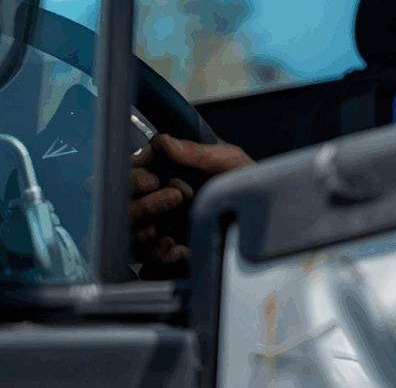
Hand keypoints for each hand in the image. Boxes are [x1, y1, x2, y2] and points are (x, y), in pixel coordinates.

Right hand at [130, 133, 252, 276]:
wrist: (266, 216)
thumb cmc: (247, 182)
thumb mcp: (228, 161)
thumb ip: (196, 152)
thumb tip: (164, 142)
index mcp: (168, 170)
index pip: (130, 174)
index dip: (135, 178)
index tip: (154, 178)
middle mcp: (159, 198)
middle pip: (124, 207)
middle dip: (145, 204)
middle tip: (177, 196)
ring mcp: (162, 226)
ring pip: (131, 234)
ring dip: (150, 231)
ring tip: (179, 224)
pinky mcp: (168, 252)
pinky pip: (147, 259)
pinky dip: (160, 256)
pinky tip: (181, 249)